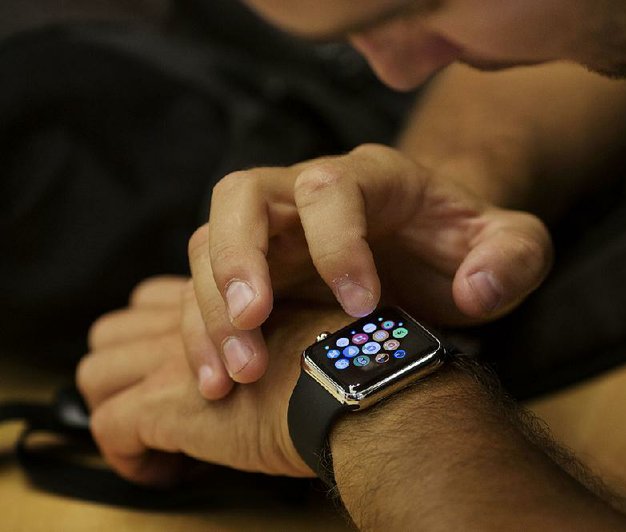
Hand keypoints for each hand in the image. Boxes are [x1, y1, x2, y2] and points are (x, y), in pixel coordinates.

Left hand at [78, 276, 351, 484]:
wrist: (353, 388)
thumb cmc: (351, 366)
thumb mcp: (315, 333)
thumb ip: (283, 334)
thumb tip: (286, 366)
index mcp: (226, 302)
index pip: (158, 301)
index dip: (157, 337)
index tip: (182, 375)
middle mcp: (192, 322)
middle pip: (115, 330)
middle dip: (123, 368)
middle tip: (153, 404)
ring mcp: (173, 359)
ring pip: (97, 372)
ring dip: (114, 407)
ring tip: (150, 439)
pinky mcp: (164, 402)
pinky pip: (108, 427)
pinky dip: (127, 457)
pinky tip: (165, 471)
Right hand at [190, 143, 552, 397]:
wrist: (433, 254)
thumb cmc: (468, 247)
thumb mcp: (513, 246)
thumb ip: (514, 258)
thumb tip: (476, 289)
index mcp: (376, 177)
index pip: (333, 187)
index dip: (337, 242)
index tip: (362, 307)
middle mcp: (310, 192)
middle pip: (243, 195)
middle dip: (238, 257)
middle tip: (252, 321)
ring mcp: (277, 231)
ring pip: (210, 243)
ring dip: (211, 309)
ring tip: (233, 376)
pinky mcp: (258, 271)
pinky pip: (207, 291)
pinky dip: (204, 335)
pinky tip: (219, 384)